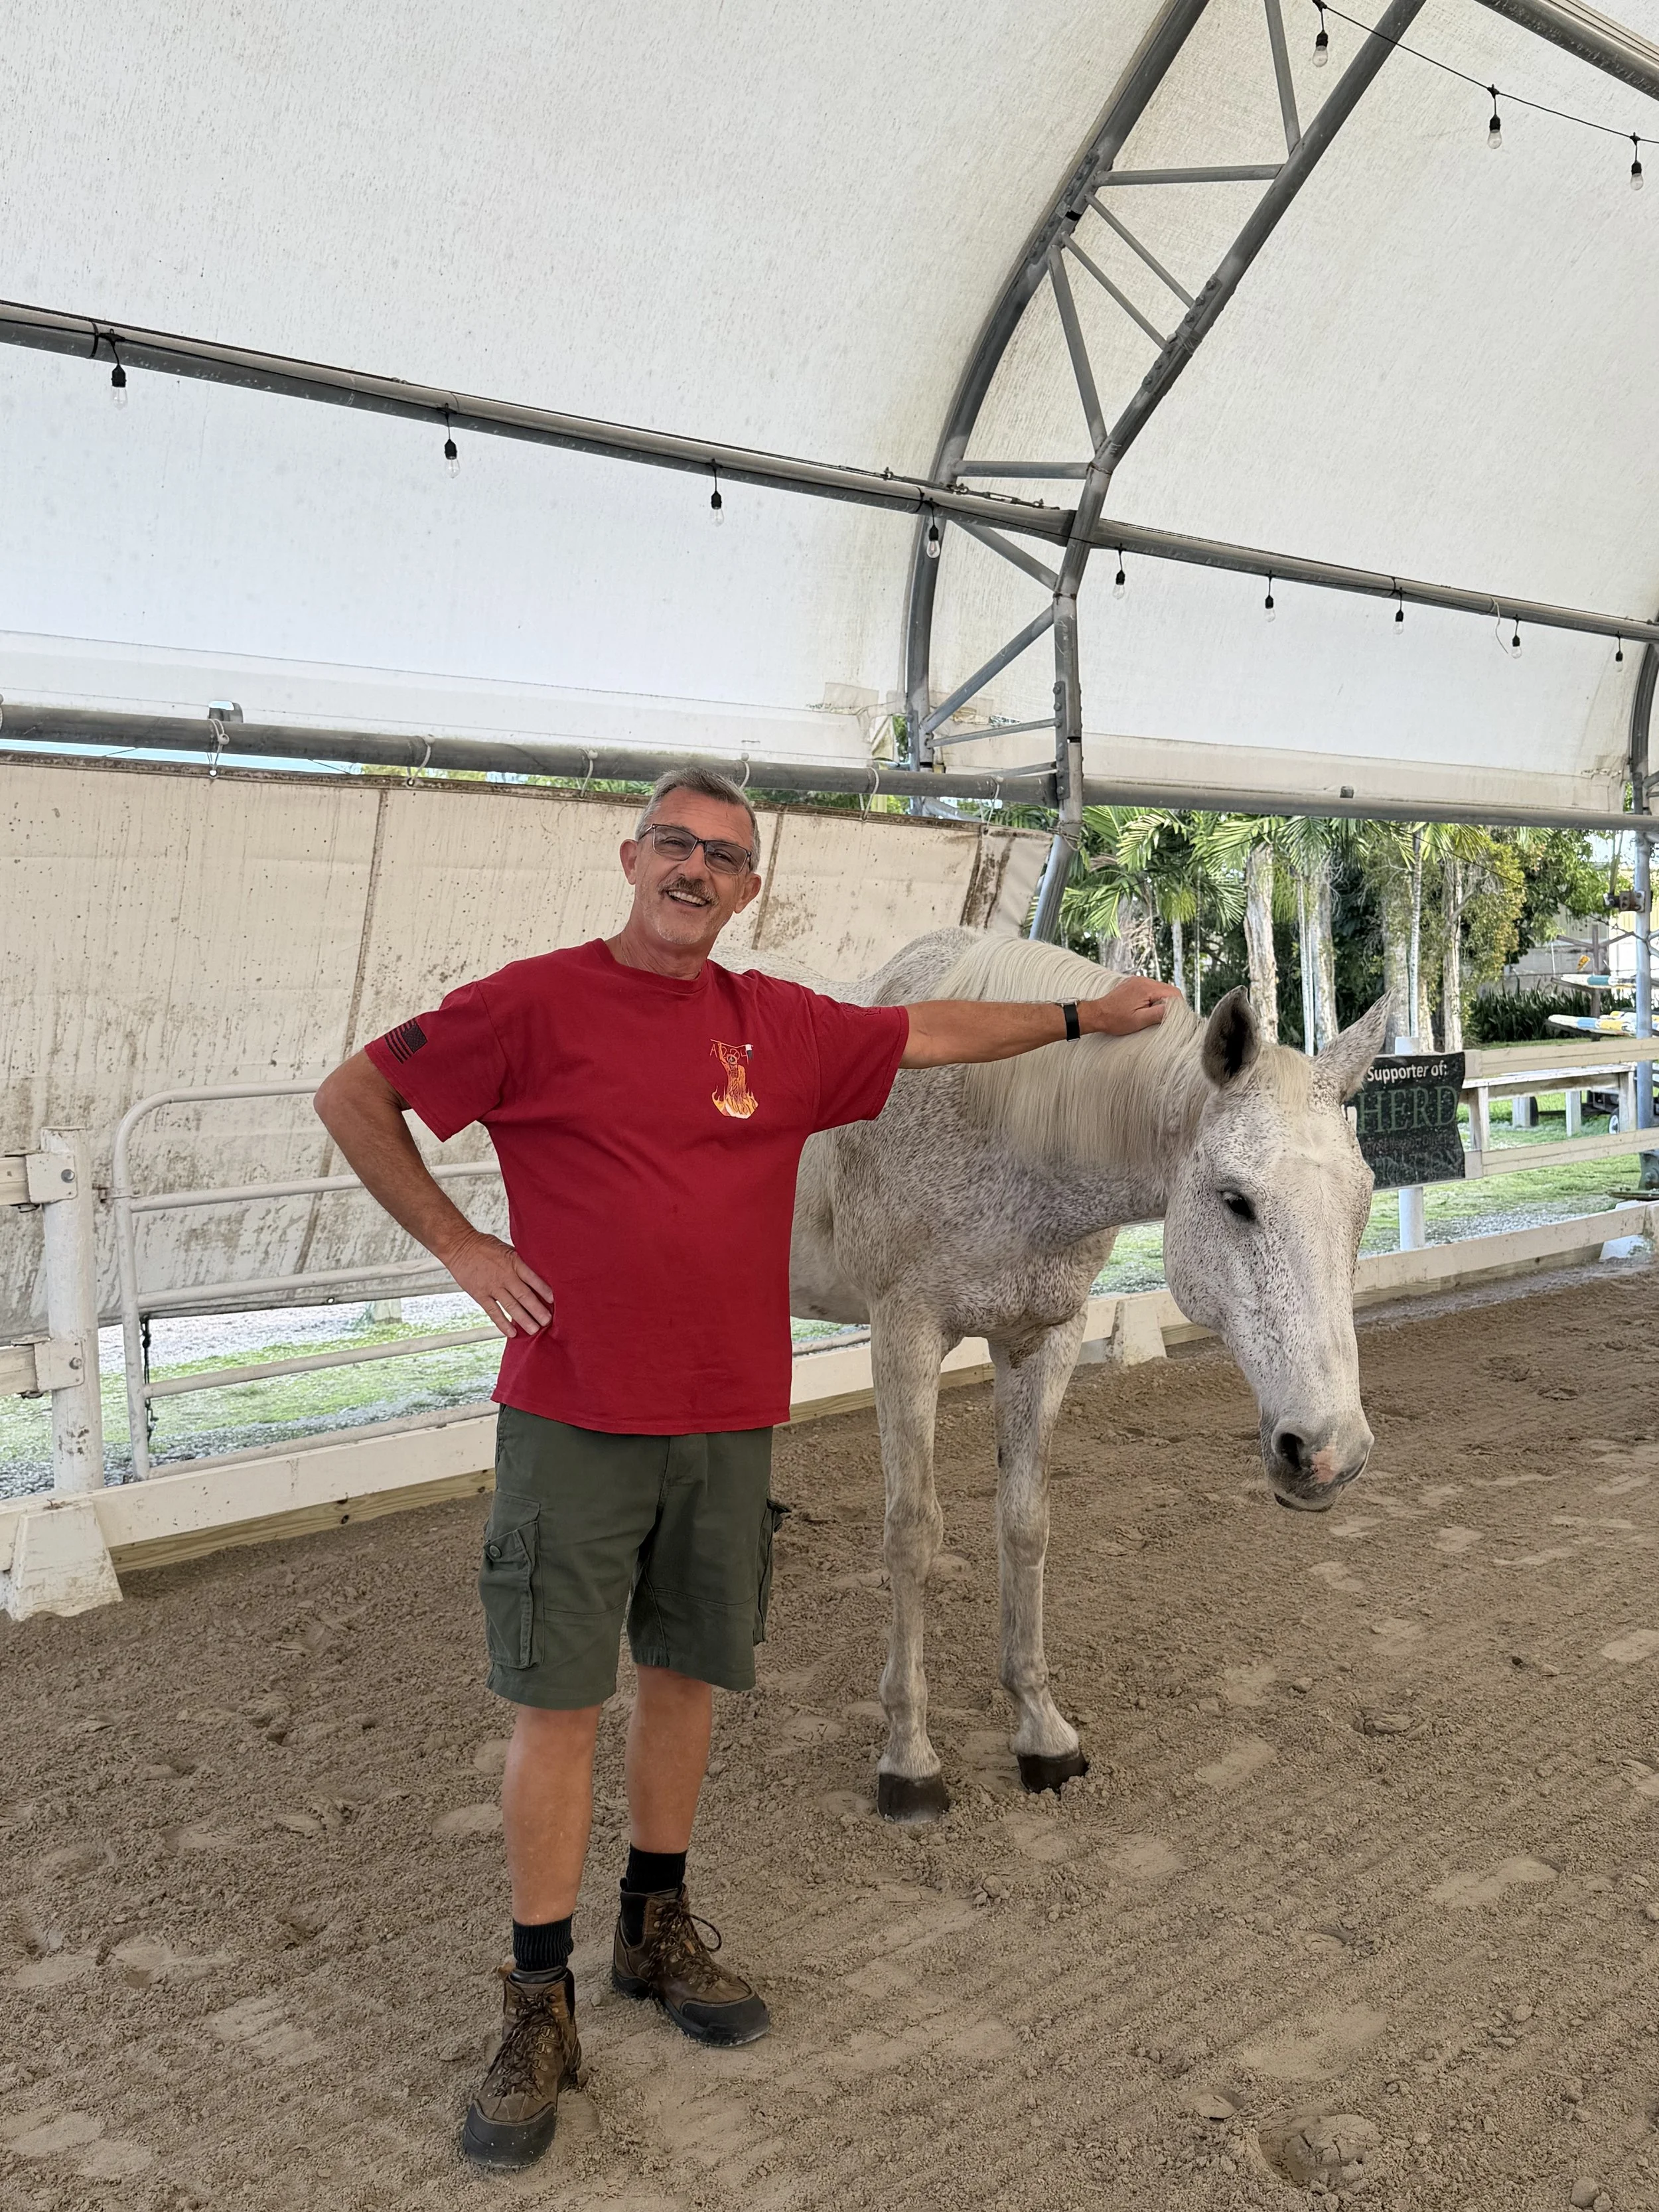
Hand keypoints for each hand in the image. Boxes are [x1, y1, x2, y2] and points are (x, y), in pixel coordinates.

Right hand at [438, 1229, 552, 1337]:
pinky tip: (512, 1332)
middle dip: (537, 1309)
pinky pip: (493, 1311)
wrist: (459, 1245)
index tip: (554, 1301)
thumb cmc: (484, 1245)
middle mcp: (505, 1275)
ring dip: (524, 1319)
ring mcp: (492, 1286)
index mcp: (513, 1262)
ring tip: (535, 1330)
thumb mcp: (507, 1248)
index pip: (533, 1278)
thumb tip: (537, 1271)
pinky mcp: (480, 1294)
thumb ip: (520, 1261)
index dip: (544, 1290)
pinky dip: (502, 1323)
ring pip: (511, 1306)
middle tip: (548, 1321)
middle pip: (524, 1295)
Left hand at [1082, 976, 1183, 1035]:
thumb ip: (1158, 1014)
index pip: (1173, 992)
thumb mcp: (1139, 1021)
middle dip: (1169, 1003)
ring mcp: (1137, 981)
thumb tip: (1175, 1009)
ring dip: (1160, 1001)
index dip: (1178, 1005)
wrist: (1096, 1014)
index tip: (1174, 1017)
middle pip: (1167, 990)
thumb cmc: (1115, 1020)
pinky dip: (1151, 998)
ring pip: (1159, 989)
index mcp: (1146, 988)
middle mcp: (1142, 980)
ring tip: (1152, 1014)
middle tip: (1163, 1017)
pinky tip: (1145, 1008)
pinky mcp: (1133, 984)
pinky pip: (1149, 989)